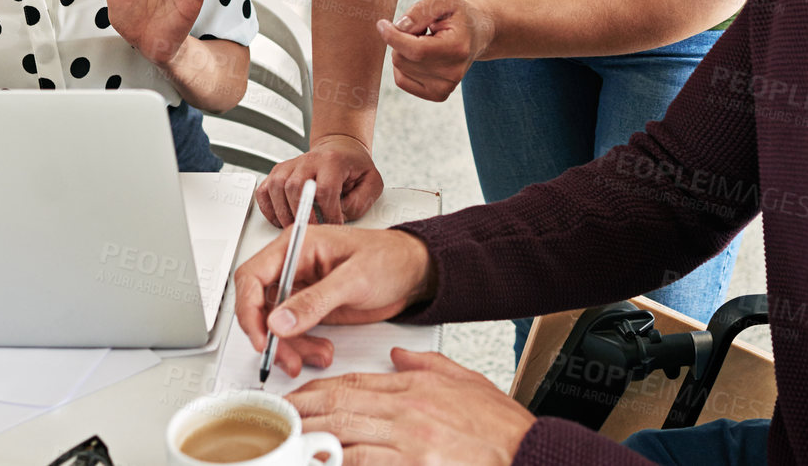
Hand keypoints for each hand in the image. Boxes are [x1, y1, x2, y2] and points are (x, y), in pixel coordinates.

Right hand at [233, 224, 434, 377]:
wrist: (414, 272)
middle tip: (287, 358)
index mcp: (296, 245)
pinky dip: (302, 347)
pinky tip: (322, 350)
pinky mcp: (311, 306)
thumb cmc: (390, 259)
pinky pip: (293, 332)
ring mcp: (300, 287)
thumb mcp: (354, 279)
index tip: (262, 338)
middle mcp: (292, 265)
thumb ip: (315, 301)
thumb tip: (278, 321)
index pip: (252, 275)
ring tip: (318, 355)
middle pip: (259, 304)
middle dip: (270, 336)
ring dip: (290, 346)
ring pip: (274, 324)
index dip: (249, 310)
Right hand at [257, 134, 384, 226]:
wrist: (340, 149)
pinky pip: (264, 191)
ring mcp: (290, 165)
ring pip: (276, 188)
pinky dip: (268, 208)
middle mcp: (308, 160)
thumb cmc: (354, 167)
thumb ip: (361, 201)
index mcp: (333, 161)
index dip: (329, 213)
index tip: (335, 224)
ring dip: (284, 214)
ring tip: (298, 225)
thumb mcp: (372, 182)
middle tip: (313, 229)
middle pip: (295, 188)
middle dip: (303, 216)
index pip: (325, 189)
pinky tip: (281, 218)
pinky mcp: (278, 172)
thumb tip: (340, 215)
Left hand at [288, 348, 535, 464]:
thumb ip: (427, 365)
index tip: (299, 396)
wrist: (529, 454)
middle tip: (278, 417)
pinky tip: (322, 462)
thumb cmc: (502, 428)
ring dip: (312, 438)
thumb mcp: (465, 382)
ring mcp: (409, 441)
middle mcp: (407, 411)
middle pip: (342, 405)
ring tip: (287, 441)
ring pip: (345, 435)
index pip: (355, 381)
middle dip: (305, 410)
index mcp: (416, 387)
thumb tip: (398, 353)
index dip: (320, 388)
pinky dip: (339, 463)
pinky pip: (364, 464)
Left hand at [376, 0, 495, 102]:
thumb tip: (399, 27)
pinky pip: (402, 80)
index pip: (415, 50)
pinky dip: (403, 65)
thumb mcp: (442, 1)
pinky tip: (420, 55)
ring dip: (404, 51)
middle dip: (401, 39)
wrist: (476, 35)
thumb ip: (420, 10)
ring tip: (425, 41)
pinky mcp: (437, 94)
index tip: (382, 24)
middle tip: (420, 29)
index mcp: (456, 48)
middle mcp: (452, 73)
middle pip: (402, 58)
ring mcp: (445, 88)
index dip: (393, 36)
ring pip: (400, 68)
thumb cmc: (457, 15)